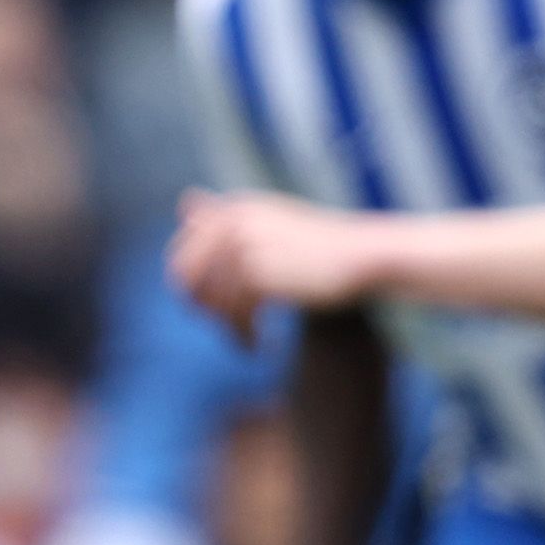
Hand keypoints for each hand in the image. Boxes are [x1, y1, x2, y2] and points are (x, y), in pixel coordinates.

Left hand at [169, 191, 378, 344]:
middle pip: (187, 278)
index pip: (182, 253)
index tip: (209, 311)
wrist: (362, 256)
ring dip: (230, 328)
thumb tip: (186, 198)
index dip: (189, 288)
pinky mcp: (258, 272)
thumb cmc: (321, 245)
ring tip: (249, 341)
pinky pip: (236, 312)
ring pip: (213, 300)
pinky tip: (262, 346)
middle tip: (225, 328)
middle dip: (203, 309)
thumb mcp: (270, 223)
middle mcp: (232, 222)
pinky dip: (246, 333)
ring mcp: (243, 246)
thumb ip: (229, 218)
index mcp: (232, 209)